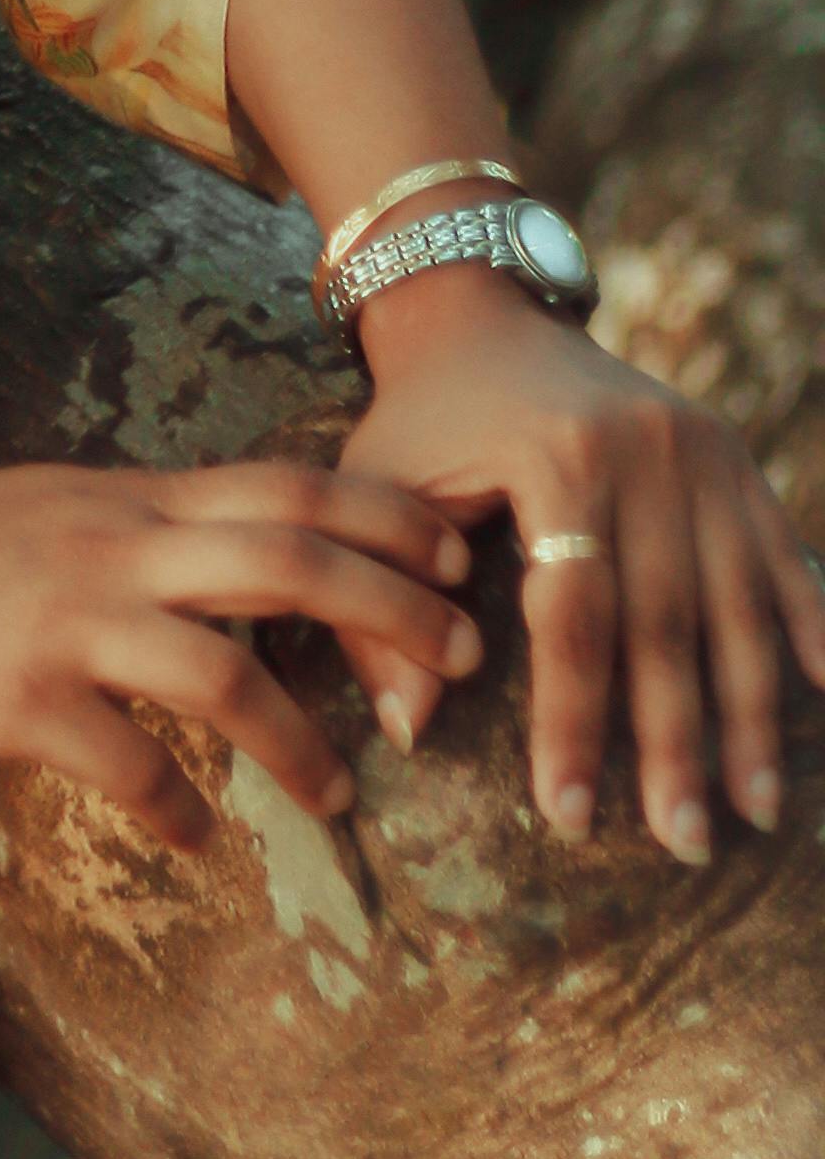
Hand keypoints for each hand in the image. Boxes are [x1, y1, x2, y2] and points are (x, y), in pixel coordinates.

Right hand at [0, 456, 479, 848]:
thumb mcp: (59, 508)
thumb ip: (149, 525)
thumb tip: (243, 546)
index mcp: (130, 500)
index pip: (285, 485)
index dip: (385, 514)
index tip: (459, 555)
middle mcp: (115, 547)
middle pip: (286, 556)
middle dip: (393, 606)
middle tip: (462, 659)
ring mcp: (70, 622)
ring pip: (226, 671)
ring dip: (303, 742)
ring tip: (340, 795)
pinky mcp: (23, 697)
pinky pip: (132, 765)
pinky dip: (180, 811)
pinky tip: (196, 842)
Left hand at [340, 274, 824, 858]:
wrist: (481, 315)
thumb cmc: (422, 416)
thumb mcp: (377, 484)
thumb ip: (383, 601)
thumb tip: (408, 730)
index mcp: (555, 454)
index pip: (572, 619)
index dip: (573, 723)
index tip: (569, 818)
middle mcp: (642, 450)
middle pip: (666, 623)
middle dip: (678, 745)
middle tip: (685, 843)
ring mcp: (700, 450)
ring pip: (736, 603)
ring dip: (752, 713)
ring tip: (756, 808)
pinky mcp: (734, 454)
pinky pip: (781, 553)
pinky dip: (812, 625)